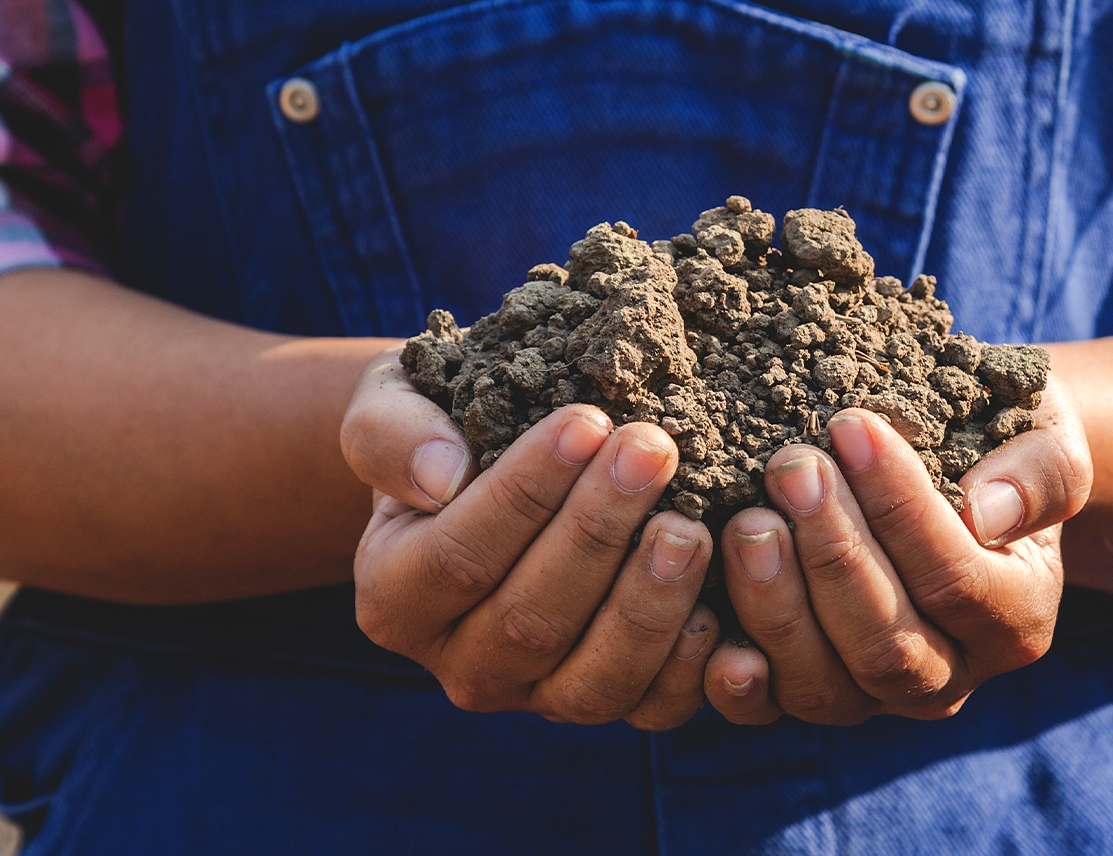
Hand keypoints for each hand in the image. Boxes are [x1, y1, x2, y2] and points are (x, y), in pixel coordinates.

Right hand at [339, 351, 720, 729]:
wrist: (483, 463)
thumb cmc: (441, 424)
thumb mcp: (391, 404)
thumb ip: (391, 433)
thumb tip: (441, 474)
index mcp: (393, 596)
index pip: (460, 557)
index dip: (525, 494)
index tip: (585, 421)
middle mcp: (460, 664)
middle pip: (531, 620)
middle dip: (599, 530)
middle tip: (654, 449)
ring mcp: (534, 695)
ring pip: (594, 680)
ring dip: (648, 602)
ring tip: (691, 523)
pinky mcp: (601, 701)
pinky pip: (651, 708)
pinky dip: (690, 664)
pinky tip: (720, 596)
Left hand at [703, 382, 1090, 724]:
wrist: (962, 468)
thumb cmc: (1002, 443)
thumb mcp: (1044, 436)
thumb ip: (1038, 472)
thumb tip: (986, 509)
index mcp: (1015, 620)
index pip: (957, 581)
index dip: (901, 508)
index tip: (851, 425)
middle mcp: (949, 675)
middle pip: (888, 645)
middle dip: (833, 553)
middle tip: (790, 466)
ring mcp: (874, 696)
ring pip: (823, 685)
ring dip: (776, 605)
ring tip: (745, 521)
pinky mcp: (809, 692)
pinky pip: (766, 709)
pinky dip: (733, 679)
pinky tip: (703, 623)